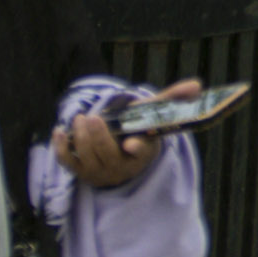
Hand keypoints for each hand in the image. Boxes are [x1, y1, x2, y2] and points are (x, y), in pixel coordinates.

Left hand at [56, 80, 201, 190]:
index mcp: (142, 153)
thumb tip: (197, 84)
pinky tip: (60, 131)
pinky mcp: (81, 173)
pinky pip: (68, 162)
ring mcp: (99, 172)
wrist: (121, 157)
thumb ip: (173, 99)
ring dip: (81, 138)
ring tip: (80, 118)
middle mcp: (121, 167)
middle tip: (93, 118)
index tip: (130, 143)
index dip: (135, 148)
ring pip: (87, 158)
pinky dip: (62, 148)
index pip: (140, 153)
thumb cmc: (139, 131)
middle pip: (108, 155)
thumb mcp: (155, 118)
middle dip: (99, 137)